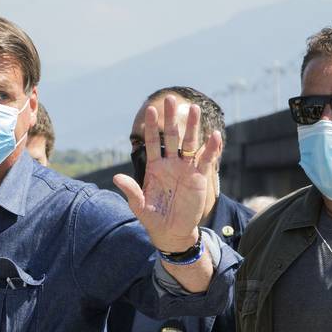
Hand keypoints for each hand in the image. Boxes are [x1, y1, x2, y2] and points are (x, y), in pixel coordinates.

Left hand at [113, 95, 221, 253]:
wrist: (172, 232)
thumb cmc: (153, 219)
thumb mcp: (139, 206)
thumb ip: (131, 191)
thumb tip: (116, 177)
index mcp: (154, 168)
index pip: (151, 142)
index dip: (150, 127)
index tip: (149, 109)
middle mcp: (170, 164)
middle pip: (171, 136)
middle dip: (170, 118)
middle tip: (170, 98)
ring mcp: (185, 169)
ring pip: (189, 143)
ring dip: (192, 126)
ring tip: (194, 108)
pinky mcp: (199, 177)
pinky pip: (206, 160)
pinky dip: (211, 148)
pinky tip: (215, 136)